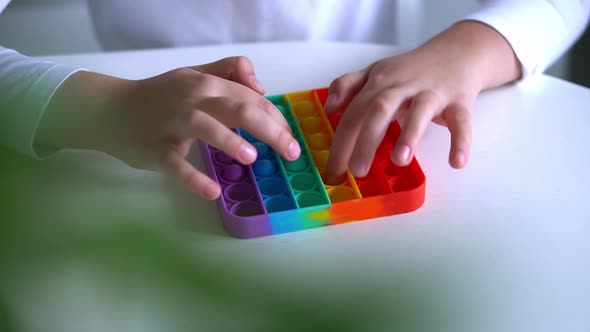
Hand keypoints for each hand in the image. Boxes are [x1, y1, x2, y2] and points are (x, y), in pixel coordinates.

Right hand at [37, 56, 300, 198]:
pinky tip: (211, 192)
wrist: (109, 109)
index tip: (291, 136)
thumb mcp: (194, 76)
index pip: (250, 97)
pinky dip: (192, 178)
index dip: (275, 116)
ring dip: (229, 141)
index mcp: (206, 83)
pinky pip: (175, 164)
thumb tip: (260, 87)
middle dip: (269, 129)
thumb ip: (228, 72)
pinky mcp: (155, 149)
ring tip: (252, 157)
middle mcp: (192, 98)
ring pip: (205, 127)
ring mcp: (172, 123)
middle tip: (291, 152)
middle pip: (237, 108)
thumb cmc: (159, 96)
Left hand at [323, 21, 520, 183]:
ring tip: (399, 161)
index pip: (354, 113)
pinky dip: (460, 141)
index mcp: (380, 82)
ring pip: (419, 112)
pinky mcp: (460, 101)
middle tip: (357, 171)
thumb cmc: (411, 70)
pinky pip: (461, 122)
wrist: (458, 52)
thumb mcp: (375, 71)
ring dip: (409, 135)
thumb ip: (348, 85)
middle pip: (380, 110)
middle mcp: (404, 85)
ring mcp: (433, 93)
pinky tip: (457, 163)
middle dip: (366, 140)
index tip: (333, 171)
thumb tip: (328, 108)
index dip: (341, 142)